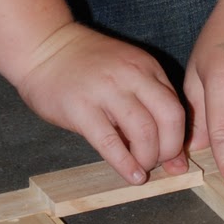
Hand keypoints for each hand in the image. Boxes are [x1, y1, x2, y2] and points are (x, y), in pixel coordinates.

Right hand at [15, 22, 188, 184]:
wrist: (44, 47)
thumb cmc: (86, 67)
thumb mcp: (126, 76)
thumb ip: (150, 108)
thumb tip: (177, 160)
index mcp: (146, 67)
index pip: (177, 107)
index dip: (178, 138)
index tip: (172, 156)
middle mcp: (131, 76)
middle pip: (170, 118)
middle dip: (169, 149)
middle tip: (158, 163)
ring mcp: (106, 90)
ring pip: (144, 131)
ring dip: (148, 158)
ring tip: (141, 168)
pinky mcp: (81, 108)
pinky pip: (110, 142)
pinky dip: (125, 164)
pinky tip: (130, 175)